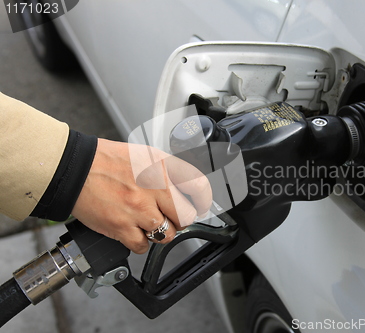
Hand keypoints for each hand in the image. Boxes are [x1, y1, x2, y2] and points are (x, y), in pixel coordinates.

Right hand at [71, 138, 211, 253]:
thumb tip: (186, 188)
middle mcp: (154, 186)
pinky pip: (142, 246)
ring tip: (149, 223)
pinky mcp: (122, 226)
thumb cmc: (107, 161)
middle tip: (171, 217)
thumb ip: (167, 170)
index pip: (199, 186)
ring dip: (161, 232)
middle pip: (186, 216)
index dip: (204, 200)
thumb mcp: (145, 155)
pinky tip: (133, 231)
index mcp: (162, 165)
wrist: (74, 169)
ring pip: (168, 234)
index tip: (200, 205)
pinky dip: (139, 242)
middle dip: (180, 220)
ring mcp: (139, 208)